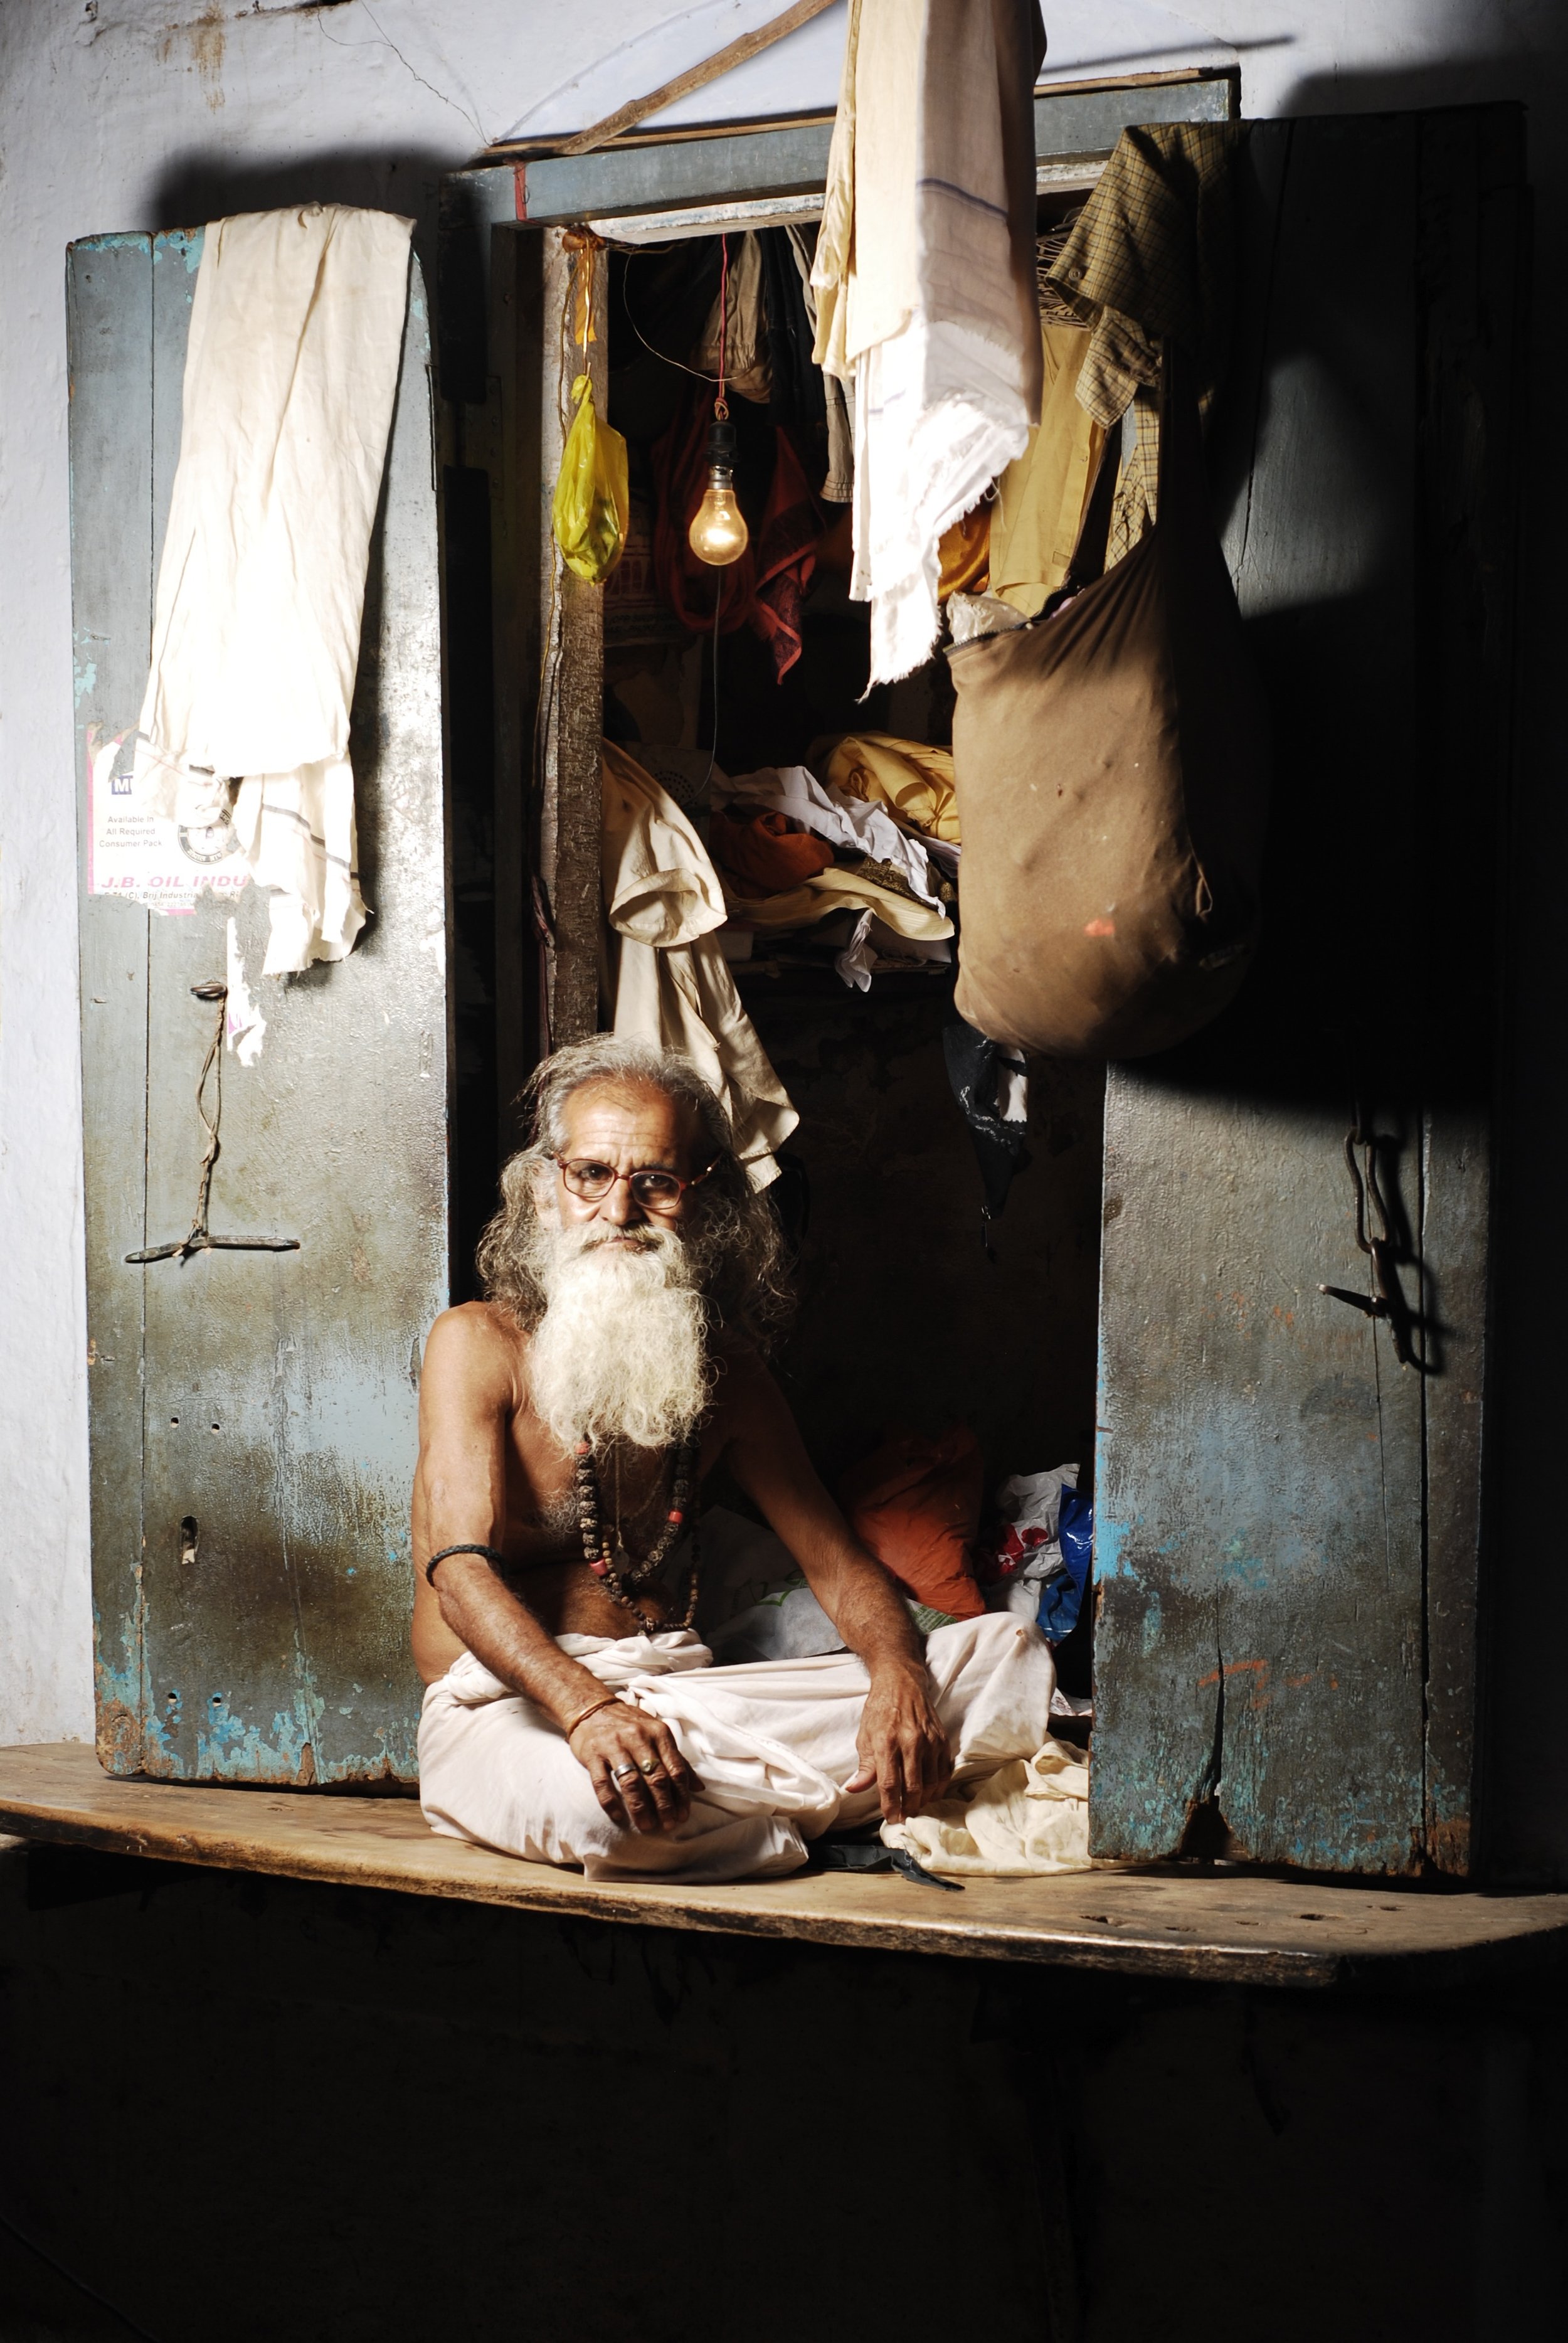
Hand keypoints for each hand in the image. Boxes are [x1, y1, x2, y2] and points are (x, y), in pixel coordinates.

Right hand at [567, 1700, 700, 1835]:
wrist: (593, 1708)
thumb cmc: (631, 1725)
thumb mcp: (657, 1734)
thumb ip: (677, 1760)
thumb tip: (699, 1787)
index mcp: (658, 1733)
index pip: (675, 1768)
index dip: (682, 1795)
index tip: (684, 1815)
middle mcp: (638, 1738)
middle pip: (656, 1777)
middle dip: (665, 1805)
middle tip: (668, 1825)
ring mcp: (614, 1745)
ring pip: (631, 1781)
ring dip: (640, 1807)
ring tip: (647, 1825)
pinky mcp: (592, 1754)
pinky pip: (602, 1782)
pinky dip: (611, 1801)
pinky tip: (619, 1816)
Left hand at [847, 1660, 951, 1822]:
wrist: (902, 1683)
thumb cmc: (880, 1710)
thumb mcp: (864, 1736)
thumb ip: (864, 1766)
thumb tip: (853, 1789)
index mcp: (886, 1742)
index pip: (890, 1784)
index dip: (891, 1806)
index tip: (891, 1819)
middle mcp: (911, 1742)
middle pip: (914, 1787)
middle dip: (909, 1808)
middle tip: (905, 1818)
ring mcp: (930, 1741)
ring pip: (932, 1782)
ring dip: (925, 1800)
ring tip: (917, 1808)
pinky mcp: (943, 1739)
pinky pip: (944, 1770)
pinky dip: (939, 1786)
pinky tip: (931, 1793)